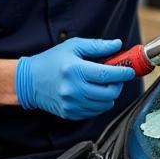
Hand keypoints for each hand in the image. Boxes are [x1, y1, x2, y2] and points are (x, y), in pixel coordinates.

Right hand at [15, 37, 135, 119]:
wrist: (29, 81)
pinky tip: (94, 92)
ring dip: (110, 95)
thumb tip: (117, 45)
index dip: (123, 73)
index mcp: (75, 70)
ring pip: (105, 104)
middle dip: (118, 84)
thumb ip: (97, 46)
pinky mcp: (70, 114)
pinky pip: (95, 111)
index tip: (130, 71)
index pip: (107, 75)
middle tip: (117, 77)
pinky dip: (100, 103)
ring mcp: (72, 104)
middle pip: (109, 93)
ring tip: (104, 84)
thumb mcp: (73, 46)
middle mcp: (74, 89)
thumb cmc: (52, 61)